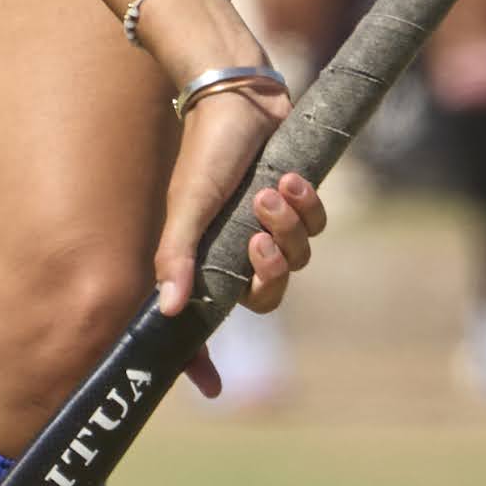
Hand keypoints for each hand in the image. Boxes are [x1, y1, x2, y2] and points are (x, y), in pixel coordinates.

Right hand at [152, 76, 319, 391]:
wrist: (239, 96)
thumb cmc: (205, 151)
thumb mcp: (187, 205)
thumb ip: (176, 256)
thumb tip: (168, 310)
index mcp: (205, 258)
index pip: (204, 321)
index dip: (203, 359)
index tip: (211, 388)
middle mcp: (236, 250)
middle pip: (267, 297)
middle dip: (270, 272)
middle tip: (258, 239)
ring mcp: (269, 228)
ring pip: (297, 260)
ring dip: (288, 228)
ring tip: (272, 189)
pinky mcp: (297, 204)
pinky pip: (317, 229)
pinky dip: (307, 208)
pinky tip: (290, 179)